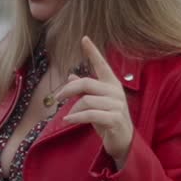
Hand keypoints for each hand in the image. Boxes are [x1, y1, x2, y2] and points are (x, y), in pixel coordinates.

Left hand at [58, 36, 133, 166]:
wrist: (123, 142)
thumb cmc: (107, 120)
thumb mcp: (95, 103)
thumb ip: (85, 89)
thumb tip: (71, 76)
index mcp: (112, 84)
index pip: (102, 64)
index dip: (93, 51)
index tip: (84, 39)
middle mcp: (116, 91)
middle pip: (86, 83)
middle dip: (68, 90)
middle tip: (56, 98)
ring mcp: (117, 105)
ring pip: (86, 100)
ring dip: (73, 109)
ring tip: (68, 117)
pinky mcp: (114, 119)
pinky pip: (90, 114)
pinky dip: (76, 117)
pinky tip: (68, 120)